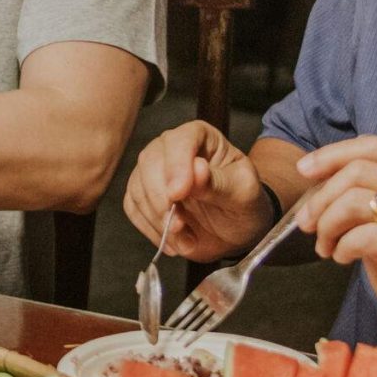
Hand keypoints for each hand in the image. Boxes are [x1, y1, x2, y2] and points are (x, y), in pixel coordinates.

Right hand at [121, 123, 274, 261]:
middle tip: (179, 226)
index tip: (178, 194)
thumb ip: (220, 182)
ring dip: (157, 220)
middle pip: (150, 162)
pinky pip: (133, 208)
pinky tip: (173, 240)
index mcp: (201, 137)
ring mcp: (154, 170)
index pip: (180, 141)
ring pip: (138, 188)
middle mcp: (172, 148)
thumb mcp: (244, 193)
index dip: (176, 166)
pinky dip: (150, 228)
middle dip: (161, 198)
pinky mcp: (143, 195)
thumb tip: (197, 170)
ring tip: (185, 239)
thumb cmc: (244, 203)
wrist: (235, 228)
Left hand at [295, 137, 376, 365]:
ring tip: (326, 247)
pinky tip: (343, 259)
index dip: (333, 154)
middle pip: (360, 171)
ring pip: (359, 201)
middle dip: (322, 197)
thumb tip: (315, 177)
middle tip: (309, 225)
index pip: (374, 146)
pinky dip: (344, 246)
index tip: (303, 171)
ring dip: (328, 224)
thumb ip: (362, 198)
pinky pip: (368, 237)